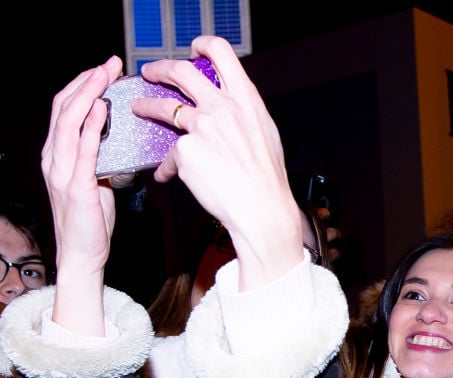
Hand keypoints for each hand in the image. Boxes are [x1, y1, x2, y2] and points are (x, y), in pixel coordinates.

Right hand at [40, 55, 123, 334]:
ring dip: (88, 94)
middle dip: (86, 81)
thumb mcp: (97, 182)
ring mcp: (61, 169)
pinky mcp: (75, 184)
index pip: (66, 110)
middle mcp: (53, 157)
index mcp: (58, 154)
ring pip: (69, 121)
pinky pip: (82, 148)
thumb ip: (102, 159)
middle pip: (64, 107)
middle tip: (109, 63)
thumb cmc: (93, 220)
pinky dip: (91, 125)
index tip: (104, 69)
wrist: (83, 253)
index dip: (83, 85)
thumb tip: (120, 140)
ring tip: (104, 74)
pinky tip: (103, 108)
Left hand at [131, 36, 303, 290]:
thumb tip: (228, 104)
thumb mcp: (265, 133)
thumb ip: (244, 112)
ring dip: (145, 104)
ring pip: (162, 107)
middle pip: (181, 71)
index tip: (192, 50)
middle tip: (150, 72)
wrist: (262, 208)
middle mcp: (222, 107)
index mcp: (246, 99)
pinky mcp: (185, 151)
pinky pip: (169, 154)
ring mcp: (201, 127)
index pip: (221, 52)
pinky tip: (169, 174)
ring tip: (139, 108)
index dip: (203, 46)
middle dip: (160, 68)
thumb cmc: (267, 178)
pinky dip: (167, 166)